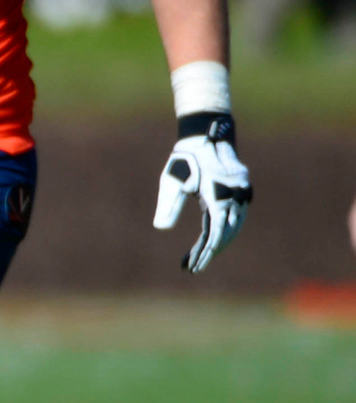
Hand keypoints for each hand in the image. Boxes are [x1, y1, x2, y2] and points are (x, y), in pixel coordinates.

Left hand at [152, 113, 251, 272]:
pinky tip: (213, 240)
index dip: (205, 252)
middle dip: (210, 251)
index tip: (194, 267)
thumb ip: (169, 204)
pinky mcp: (242, 192)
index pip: (215, 233)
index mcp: (219, 196)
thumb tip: (160, 228)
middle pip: (226, 234)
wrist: (206, 136)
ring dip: (220, 243)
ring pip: (234, 227)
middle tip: (193, 266)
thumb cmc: (185, 159)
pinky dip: (226, 230)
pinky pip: (237, 217)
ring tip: (201, 257)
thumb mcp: (172, 181)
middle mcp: (236, 197)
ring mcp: (242, 194)